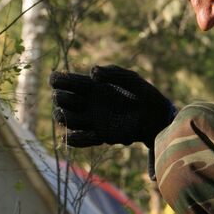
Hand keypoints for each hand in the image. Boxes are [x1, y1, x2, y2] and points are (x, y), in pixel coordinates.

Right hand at [50, 65, 174, 147]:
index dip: (58, 80)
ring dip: (64, 118)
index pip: (65, 81)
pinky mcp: (101, 135)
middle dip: (61, 99)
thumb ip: (113, 72)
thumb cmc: (144, 94)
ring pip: (68, 120)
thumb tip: (92, 73)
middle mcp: (88, 103)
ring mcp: (93, 120)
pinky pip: (81, 140)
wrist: (157, 117)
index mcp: (92, 86)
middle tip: (69, 99)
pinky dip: (75, 140)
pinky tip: (73, 137)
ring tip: (69, 116)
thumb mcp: (130, 79)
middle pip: (62, 101)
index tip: (56, 80)